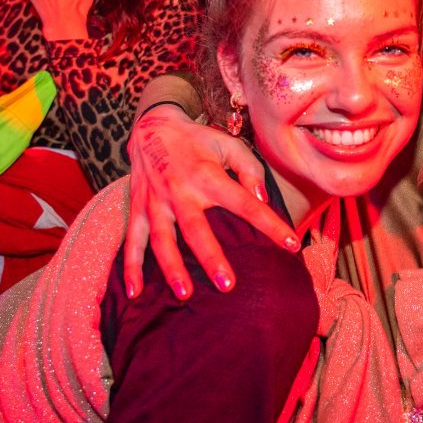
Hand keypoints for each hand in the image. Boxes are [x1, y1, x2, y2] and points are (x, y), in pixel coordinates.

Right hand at [124, 106, 299, 298]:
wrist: (152, 127)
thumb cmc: (198, 141)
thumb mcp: (229, 145)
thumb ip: (250, 170)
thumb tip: (262, 198)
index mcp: (208, 175)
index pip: (245, 204)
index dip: (271, 225)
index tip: (292, 245)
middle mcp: (180, 191)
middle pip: (196, 229)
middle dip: (210, 258)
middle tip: (227, 286)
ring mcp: (156, 202)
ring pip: (162, 240)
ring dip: (171, 268)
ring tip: (185, 295)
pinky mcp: (138, 209)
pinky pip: (133, 241)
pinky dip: (130, 267)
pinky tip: (135, 292)